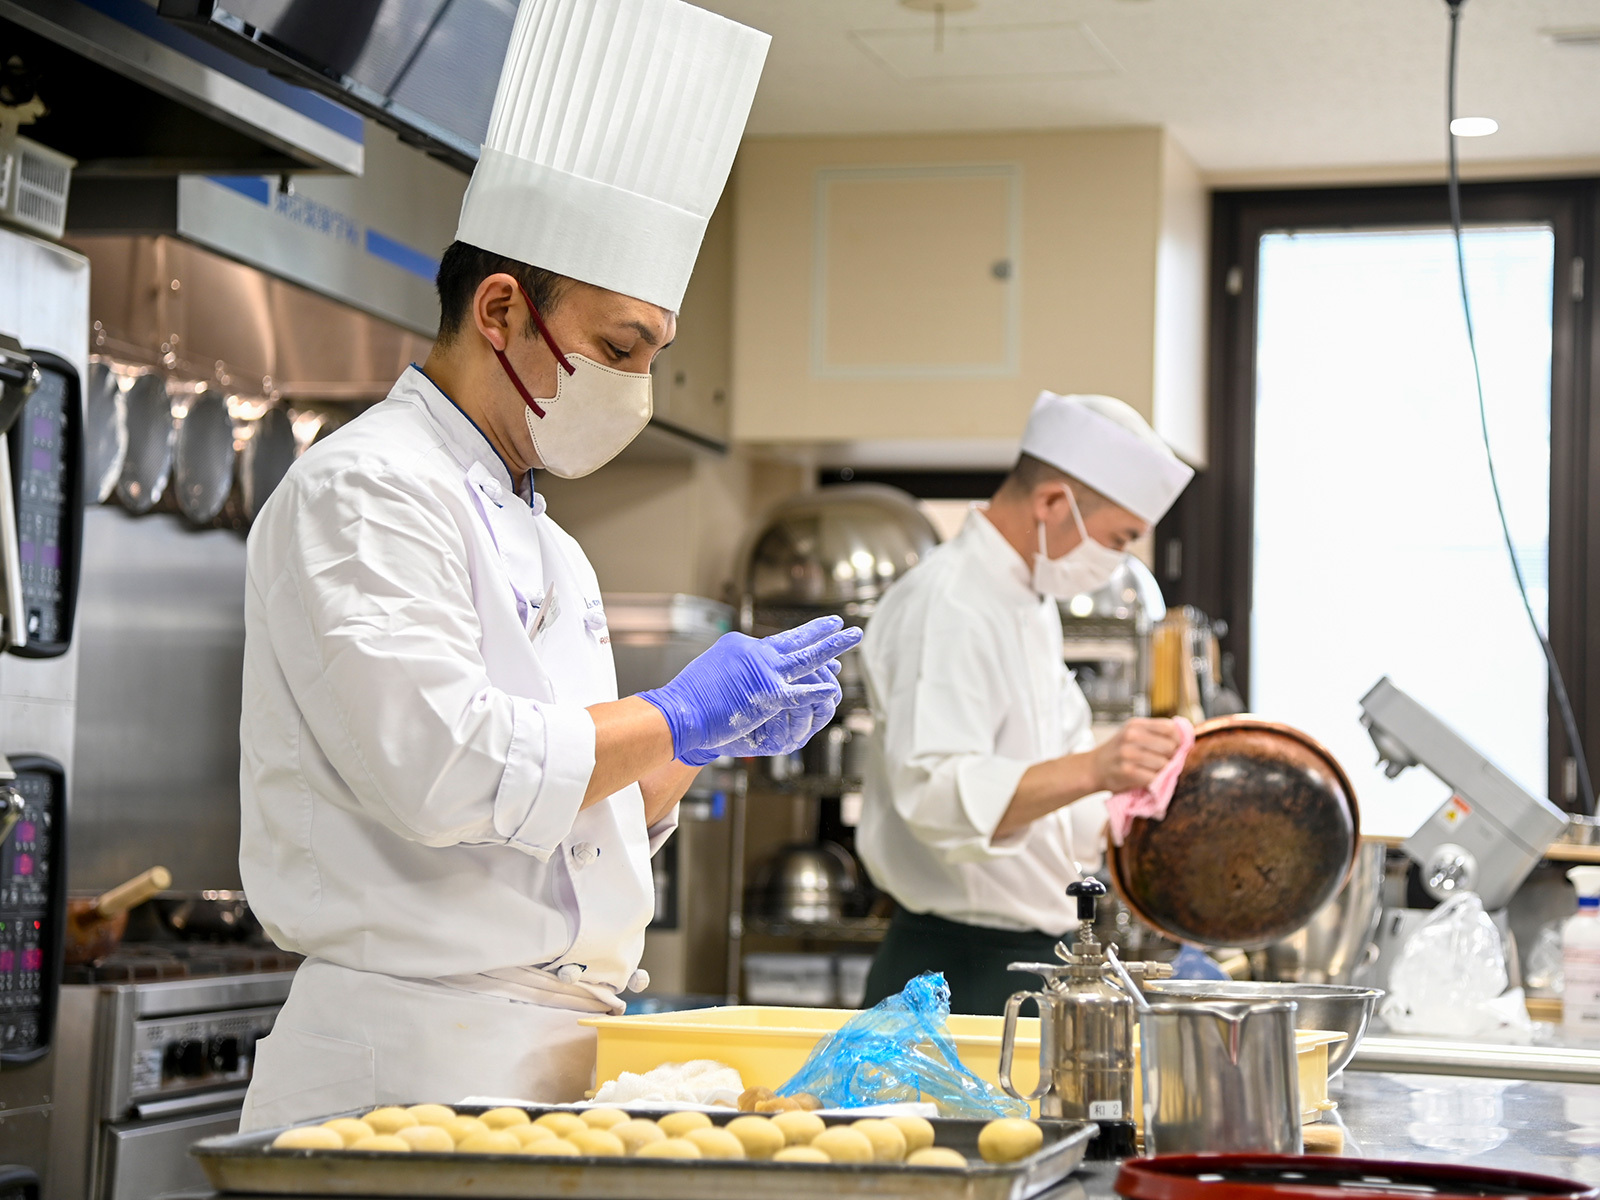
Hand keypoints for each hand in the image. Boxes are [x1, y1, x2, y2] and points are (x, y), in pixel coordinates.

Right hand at [639, 616, 860, 760]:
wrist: (678, 712)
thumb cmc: (688, 700)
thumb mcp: (712, 671)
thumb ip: (733, 670)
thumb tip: (744, 676)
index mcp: (740, 645)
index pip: (775, 644)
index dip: (797, 644)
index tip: (813, 643)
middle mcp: (754, 651)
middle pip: (795, 639)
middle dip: (820, 630)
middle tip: (840, 622)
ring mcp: (764, 672)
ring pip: (808, 657)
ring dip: (834, 646)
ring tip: (854, 635)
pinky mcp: (769, 694)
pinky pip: (802, 692)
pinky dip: (819, 690)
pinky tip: (834, 688)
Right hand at [1092, 718, 1181, 792]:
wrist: (1094, 768)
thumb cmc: (1119, 751)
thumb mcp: (1132, 733)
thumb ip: (1154, 732)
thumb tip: (1186, 738)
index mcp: (1136, 724)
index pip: (1170, 727)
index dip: (1178, 739)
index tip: (1174, 748)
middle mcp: (1131, 736)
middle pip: (1170, 747)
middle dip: (1171, 757)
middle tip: (1164, 762)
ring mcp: (1128, 753)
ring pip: (1164, 764)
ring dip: (1163, 771)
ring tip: (1154, 771)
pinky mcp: (1127, 771)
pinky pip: (1154, 777)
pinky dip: (1155, 781)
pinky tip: (1148, 779)